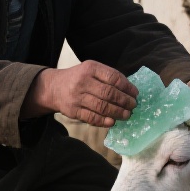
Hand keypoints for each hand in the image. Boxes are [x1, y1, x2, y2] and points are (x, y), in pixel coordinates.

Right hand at [23, 61, 137, 126]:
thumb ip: (108, 77)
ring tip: (127, 114)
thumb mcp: (92, 70)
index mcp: (90, 68)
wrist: (54, 87)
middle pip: (109, 93)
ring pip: (102, 107)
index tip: (135, 93)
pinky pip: (92, 118)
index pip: (113, 77)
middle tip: (133, 105)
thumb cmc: (79, 78)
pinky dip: (104, 121)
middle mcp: (83, 81)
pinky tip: (113, 122)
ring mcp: (77, 97)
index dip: (127, 87)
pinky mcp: (73, 111)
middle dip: (124, 101)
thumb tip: (130, 90)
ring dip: (118, 112)